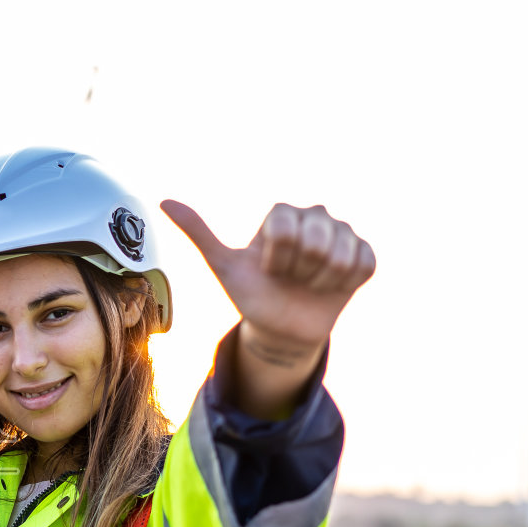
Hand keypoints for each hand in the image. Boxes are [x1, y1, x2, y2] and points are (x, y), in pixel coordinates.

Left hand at [160, 199, 376, 417]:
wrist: (280, 326)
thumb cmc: (251, 291)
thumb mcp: (223, 264)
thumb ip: (198, 231)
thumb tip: (162, 200)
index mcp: (284, 213)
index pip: (286, 230)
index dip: (275, 257)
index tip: (267, 267)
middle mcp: (317, 216)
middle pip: (315, 240)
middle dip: (298, 269)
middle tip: (289, 277)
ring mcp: (345, 234)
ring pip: (341, 253)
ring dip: (321, 279)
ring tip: (308, 282)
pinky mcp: (365, 256)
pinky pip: (363, 265)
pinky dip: (344, 283)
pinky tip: (331, 286)